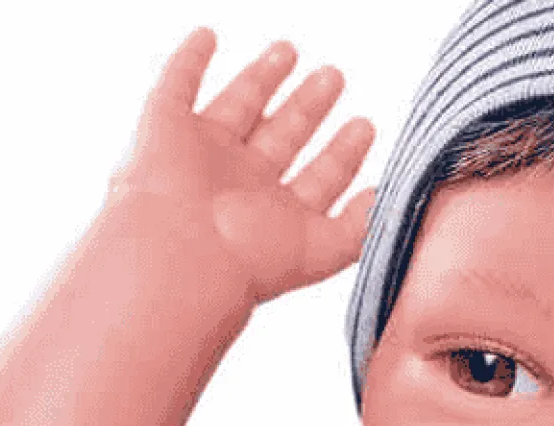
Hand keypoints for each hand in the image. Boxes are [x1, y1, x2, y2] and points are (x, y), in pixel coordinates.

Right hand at [110, 29, 376, 304]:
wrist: (185, 253)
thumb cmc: (251, 261)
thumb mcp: (325, 250)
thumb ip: (360, 227)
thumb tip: (387, 199)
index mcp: (278, 216)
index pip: (320, 177)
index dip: (344, 152)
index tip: (365, 125)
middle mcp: (243, 185)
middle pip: (284, 135)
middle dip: (310, 106)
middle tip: (335, 77)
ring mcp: (205, 155)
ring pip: (241, 105)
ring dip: (264, 76)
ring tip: (291, 50)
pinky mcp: (166, 128)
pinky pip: (177, 84)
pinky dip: (189, 59)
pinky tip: (207, 36)